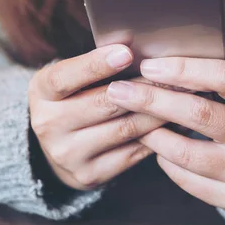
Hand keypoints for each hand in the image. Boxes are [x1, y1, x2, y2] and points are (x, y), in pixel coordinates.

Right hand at [29, 45, 164, 190]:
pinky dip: (157, 136)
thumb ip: (93, 66)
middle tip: (176, 75)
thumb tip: (136, 49)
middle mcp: (49, 124)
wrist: (57, 148)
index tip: (126, 52)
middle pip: (103, 103)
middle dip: (144, 87)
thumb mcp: (69, 78)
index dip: (95, 64)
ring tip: (183, 96)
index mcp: (41, 92)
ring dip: (158, 112)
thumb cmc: (71, 99)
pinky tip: (174, 123)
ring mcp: (68, 153)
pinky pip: (132, 152)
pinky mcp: (90, 174)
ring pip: (125, 128)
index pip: (65, 77)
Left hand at [106, 41, 224, 211]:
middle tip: (118, 90)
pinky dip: (164, 160)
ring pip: (186, 151)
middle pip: (200, 114)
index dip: (184, 70)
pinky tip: (154, 145)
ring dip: (151, 133)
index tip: (148, 65)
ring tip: (130, 118)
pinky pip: (185, 178)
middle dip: (153, 99)